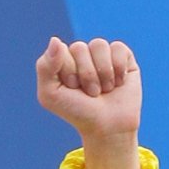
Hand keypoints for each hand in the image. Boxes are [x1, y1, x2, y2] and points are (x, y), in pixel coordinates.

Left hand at [36, 37, 141, 168]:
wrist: (107, 128)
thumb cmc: (77, 113)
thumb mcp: (50, 95)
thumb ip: (44, 67)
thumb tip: (56, 40)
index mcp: (63, 59)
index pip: (61, 50)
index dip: (68, 72)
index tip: (72, 89)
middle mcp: (82, 54)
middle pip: (80, 47)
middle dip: (85, 75)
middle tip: (90, 93)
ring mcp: (103, 54)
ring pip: (99, 45)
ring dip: (102, 73)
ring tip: (104, 90)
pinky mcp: (123, 57)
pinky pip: (118, 48)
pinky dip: (118, 68)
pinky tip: (118, 82)